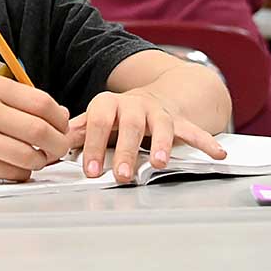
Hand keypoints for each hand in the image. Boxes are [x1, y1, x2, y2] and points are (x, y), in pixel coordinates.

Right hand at [0, 77, 69, 181]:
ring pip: (26, 155)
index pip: (43, 104)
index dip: (60, 120)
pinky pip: (7, 172)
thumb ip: (18, 101)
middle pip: (39, 130)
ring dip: (40, 162)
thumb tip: (59, 116)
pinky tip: (19, 168)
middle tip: (58, 149)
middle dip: (57, 144)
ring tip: (38, 160)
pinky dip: (21, 173)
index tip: (62, 127)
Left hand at [68, 89, 225, 183]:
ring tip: (159, 163)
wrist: (152, 94)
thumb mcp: (96, 119)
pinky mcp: (179, 121)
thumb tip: (51, 146)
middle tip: (123, 176)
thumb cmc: (117, 115)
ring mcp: (158, 112)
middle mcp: (135, 104)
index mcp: (109, 103)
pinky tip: (218, 155)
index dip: (95, 144)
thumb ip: (78, 132)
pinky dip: (206, 142)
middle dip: (127, 152)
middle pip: (130, 125)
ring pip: (161, 126)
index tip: (92, 170)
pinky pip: (194, 131)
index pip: (99, 120)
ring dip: (160, 145)